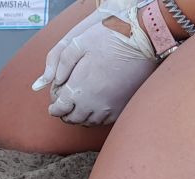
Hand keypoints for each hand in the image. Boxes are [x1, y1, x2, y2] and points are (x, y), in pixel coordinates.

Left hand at [32, 0, 160, 125]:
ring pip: (88, 122)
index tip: (53, 106)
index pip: (59, 108)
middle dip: (65, 114)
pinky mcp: (121, 108)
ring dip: (81, 117)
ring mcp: (108, 108)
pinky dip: (96, 118)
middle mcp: (91, 103)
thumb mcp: (78, 44)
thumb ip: (61, 63)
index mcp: (78, 89)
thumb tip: (54, 79)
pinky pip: (104, 121)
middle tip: (64, 110)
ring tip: (78, 110)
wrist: (141, 42)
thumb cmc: (108, 39)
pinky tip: (95, 110)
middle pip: (73, 118)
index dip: (54, 108)